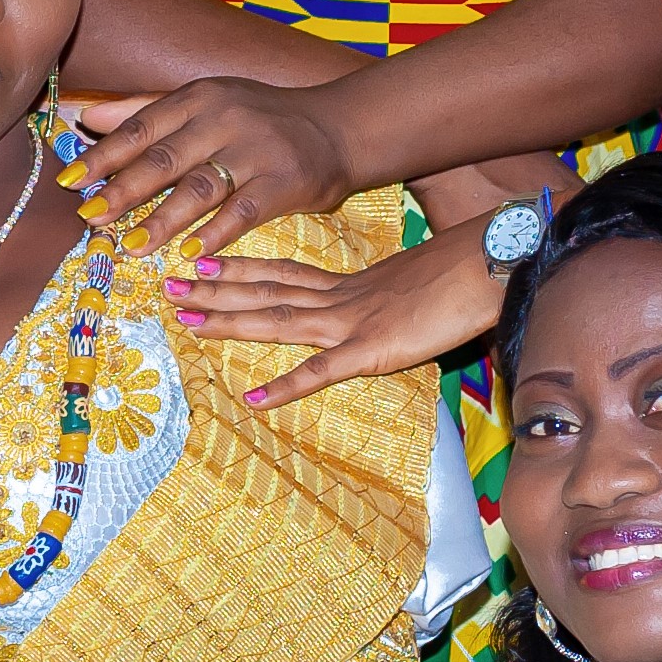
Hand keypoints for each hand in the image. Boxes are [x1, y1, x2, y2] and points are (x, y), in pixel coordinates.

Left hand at [65, 82, 354, 257]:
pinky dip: (216, 232)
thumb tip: (85, 118)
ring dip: (162, 219)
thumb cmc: (258, 117)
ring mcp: (256, 150)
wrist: (337, 126)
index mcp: (197, 98)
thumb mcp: (203, 101)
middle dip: (122, 190)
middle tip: (89, 218)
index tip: (69, 182)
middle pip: (164, 158)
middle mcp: (223, 119)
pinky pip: (244, 211)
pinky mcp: (285, 181)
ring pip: (200, 187)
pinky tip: (190, 253)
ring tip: (131, 246)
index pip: (140, 128)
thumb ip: (144, 109)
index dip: (102, 156)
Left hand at [167, 228, 503, 407]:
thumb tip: (381, 305)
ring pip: (277, 319)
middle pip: (264, 290)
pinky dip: (286, 385)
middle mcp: (340, 298)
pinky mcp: (373, 351)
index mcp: (349, 283)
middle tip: (167, 284)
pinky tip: (254, 399)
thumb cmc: (466, 272)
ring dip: (228, 320)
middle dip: (213, 289)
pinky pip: (322, 371)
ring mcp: (352, 323)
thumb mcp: (414, 281)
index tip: (199, 261)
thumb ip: (388, 294)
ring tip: (186, 320)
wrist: (494, 264)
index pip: (281, 271)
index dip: (238, 267)